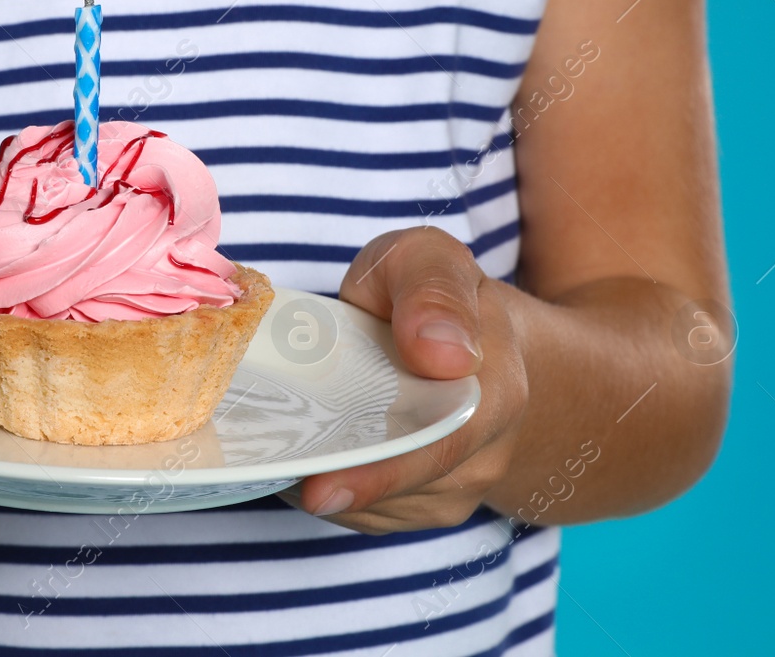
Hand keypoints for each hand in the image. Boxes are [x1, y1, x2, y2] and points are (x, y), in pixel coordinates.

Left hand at [278, 227, 527, 533]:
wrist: (477, 344)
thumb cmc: (432, 294)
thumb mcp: (430, 261)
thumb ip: (433, 291)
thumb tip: (440, 351)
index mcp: (495, 389)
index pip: (444, 442)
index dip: (384, 469)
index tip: (325, 484)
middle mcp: (485, 452)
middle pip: (405, 486)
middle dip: (341, 486)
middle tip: (285, 487)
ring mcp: (457, 487)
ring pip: (382, 507)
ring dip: (329, 485)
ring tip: (279, 454)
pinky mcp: (424, 506)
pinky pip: (370, 514)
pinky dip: (329, 490)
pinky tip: (300, 457)